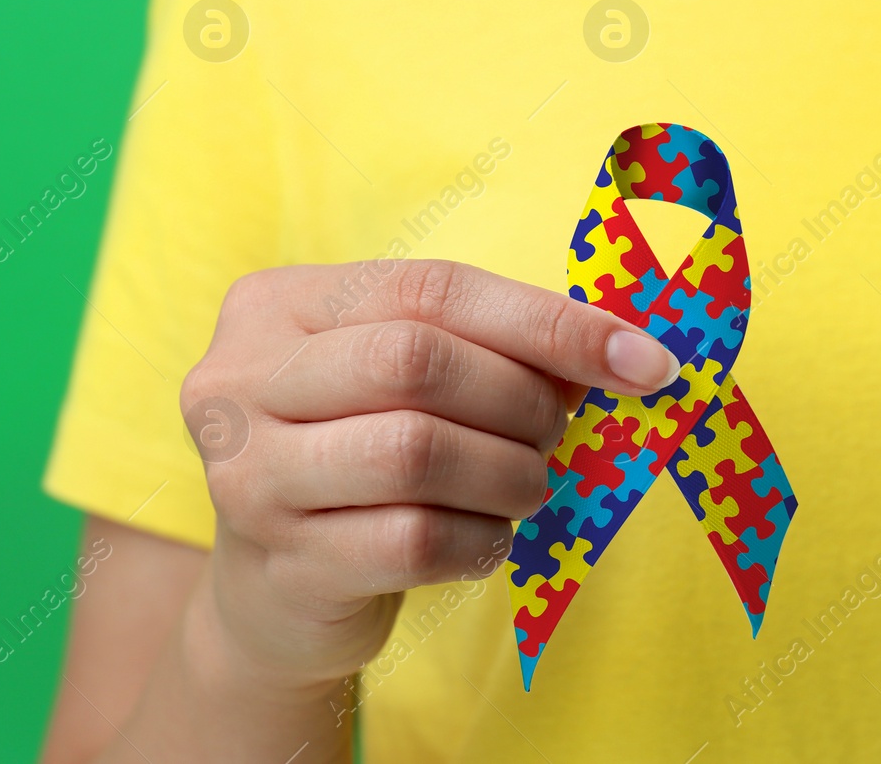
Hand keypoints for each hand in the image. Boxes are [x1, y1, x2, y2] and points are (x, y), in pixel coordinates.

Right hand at [180, 259, 681, 687]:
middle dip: (520, 398)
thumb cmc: (354, 452)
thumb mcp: (395, 377)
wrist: (273, 590)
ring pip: (414, 453)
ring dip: (508, 473)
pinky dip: (480, 539)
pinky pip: (413, 541)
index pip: (430, 288)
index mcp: (275, 304)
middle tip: (558, 432)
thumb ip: (482, 346)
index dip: (546, 321)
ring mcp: (247, 476)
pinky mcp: (281, 565)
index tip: (642, 359)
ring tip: (530, 485)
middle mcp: (238, 379)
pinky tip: (489, 538)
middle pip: (414, 361)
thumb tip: (620, 349)